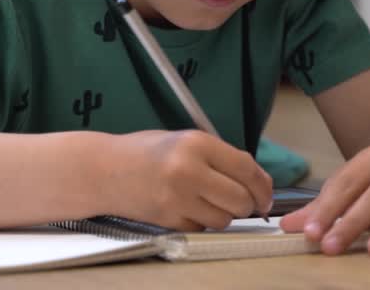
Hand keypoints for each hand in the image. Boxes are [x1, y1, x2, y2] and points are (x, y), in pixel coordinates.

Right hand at [104, 130, 272, 230]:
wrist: (103, 170)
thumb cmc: (146, 151)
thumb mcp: (184, 140)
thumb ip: (219, 156)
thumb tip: (256, 179)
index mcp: (196, 143)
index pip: (246, 168)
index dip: (263, 185)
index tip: (265, 195)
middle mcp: (189, 170)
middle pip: (240, 199)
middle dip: (248, 204)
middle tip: (245, 203)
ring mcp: (177, 198)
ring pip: (224, 219)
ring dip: (225, 214)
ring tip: (211, 202)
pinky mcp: (168, 220)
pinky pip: (202, 228)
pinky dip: (203, 223)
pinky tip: (190, 209)